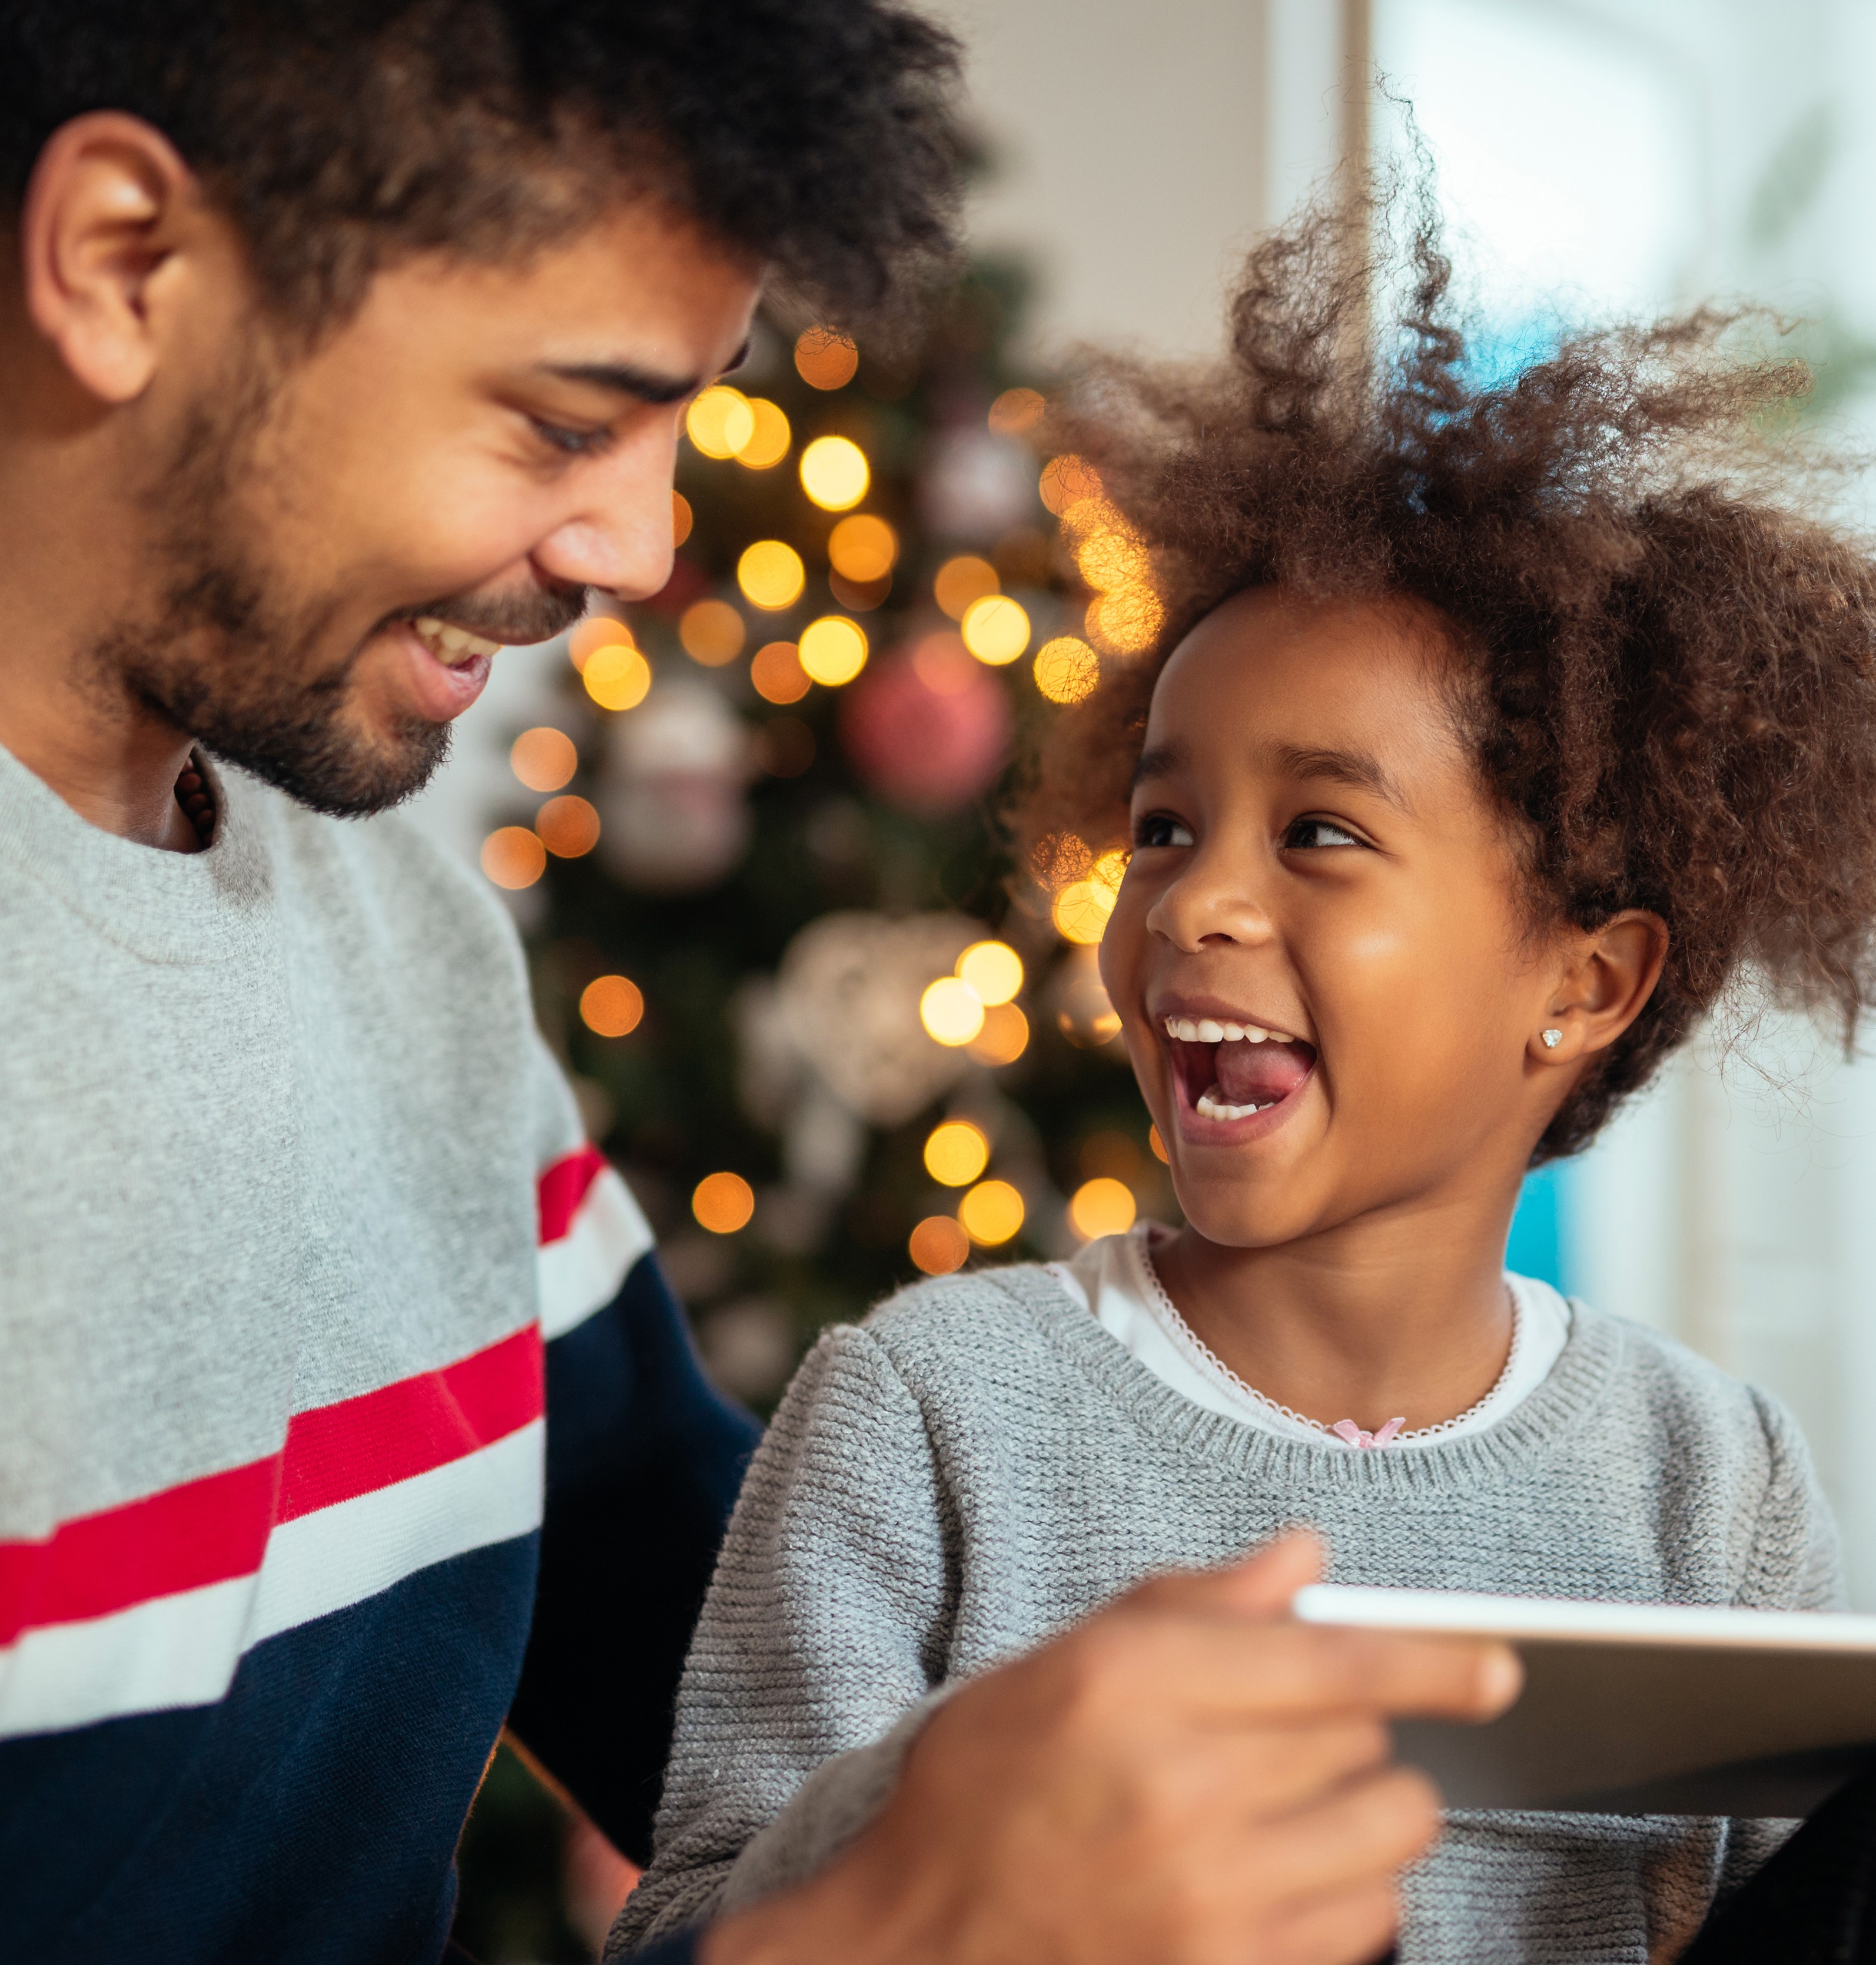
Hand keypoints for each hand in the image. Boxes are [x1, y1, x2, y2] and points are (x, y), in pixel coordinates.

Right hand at [704, 1533, 1519, 1964]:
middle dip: (1348, 1722)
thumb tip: (1305, 1554)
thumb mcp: (1062, 1663)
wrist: (921, 1948)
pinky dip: (1353, 1889)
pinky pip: (1371, 1921)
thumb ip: (1190, 1601)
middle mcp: (1183, 1788)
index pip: (1330, 1662)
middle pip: (1364, 1738)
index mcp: (1134, 1685)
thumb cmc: (982, 1790)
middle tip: (1288, 1730)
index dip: (1431, 1659)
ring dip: (1365, 1805)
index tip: (1499, 1664)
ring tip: (1300, 1801)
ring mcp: (1215, 1897)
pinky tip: (1289, 1871)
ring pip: (1386, 1829)